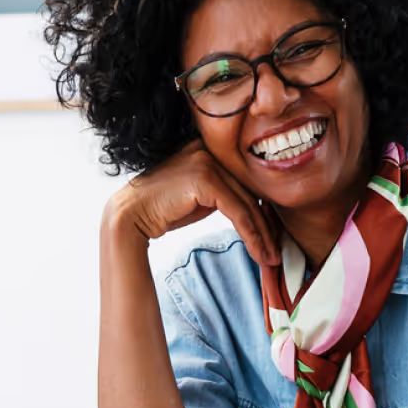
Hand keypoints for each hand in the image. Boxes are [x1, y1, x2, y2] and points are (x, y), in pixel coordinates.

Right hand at [103, 139, 279, 264]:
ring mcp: (207, 160)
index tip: (274, 236)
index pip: (247, 181)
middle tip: (277, 252)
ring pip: (248, 203)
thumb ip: (227, 194)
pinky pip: (238, 211)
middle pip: (251, 192)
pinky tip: (259, 253)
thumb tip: (257, 207)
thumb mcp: (202, 197)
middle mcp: (211, 149)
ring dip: (263, 236)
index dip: (264, 210)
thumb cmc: (164, 208)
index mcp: (211, 148)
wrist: (130, 214)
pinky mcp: (205, 178)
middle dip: (268, 225)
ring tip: (271, 259)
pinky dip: (252, 235)